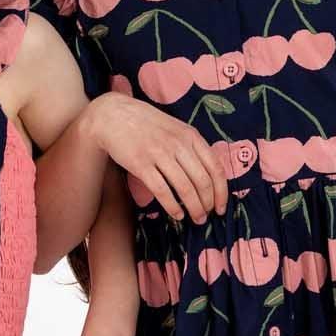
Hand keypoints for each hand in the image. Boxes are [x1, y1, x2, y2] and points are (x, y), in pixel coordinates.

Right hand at [88, 93, 227, 223]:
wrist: (113, 116)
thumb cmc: (147, 124)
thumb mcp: (175, 128)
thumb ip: (192, 147)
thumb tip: (208, 175)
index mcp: (191, 135)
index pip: (215, 168)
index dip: (221, 192)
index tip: (221, 207)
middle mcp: (178, 144)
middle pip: (202, 181)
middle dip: (207, 204)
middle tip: (206, 217)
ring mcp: (159, 154)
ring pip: (185, 188)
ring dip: (194, 209)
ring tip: (195, 219)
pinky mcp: (141, 164)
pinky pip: (163, 191)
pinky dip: (173, 207)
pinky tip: (177, 215)